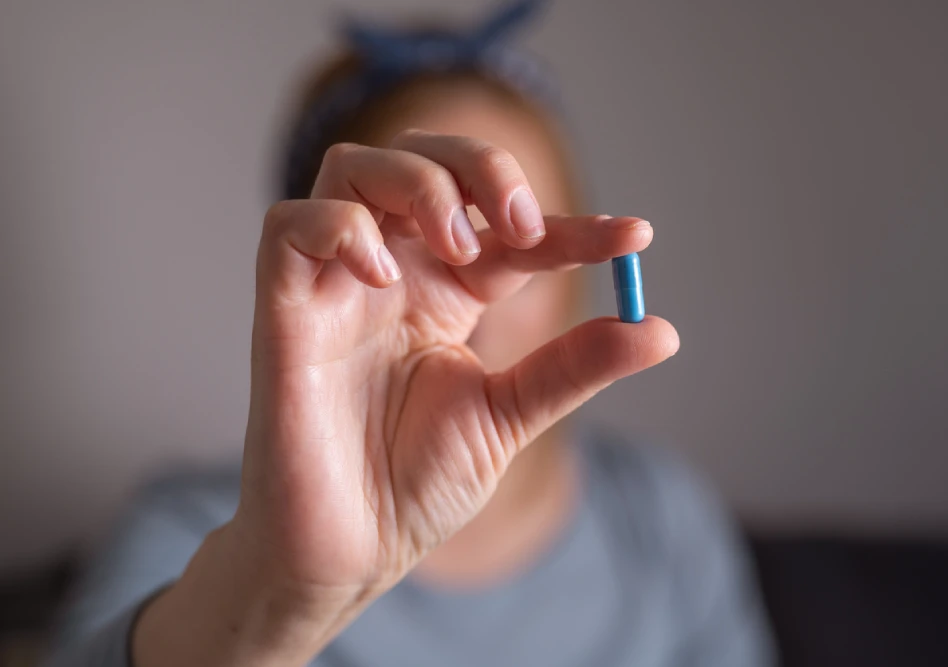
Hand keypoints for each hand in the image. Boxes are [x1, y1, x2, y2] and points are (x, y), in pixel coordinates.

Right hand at [134, 131, 677, 665]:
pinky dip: (340, 228)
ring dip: (419, 184)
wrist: (350, 552)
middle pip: (423, 158)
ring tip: (459, 247)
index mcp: (445, 294)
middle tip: (523, 224)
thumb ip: (574, 367)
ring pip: (355, 167)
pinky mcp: (283, 310)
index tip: (633, 238)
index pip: (508, 228)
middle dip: (481, 167)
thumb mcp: (509, 417)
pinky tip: (382, 276)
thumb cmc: (416, 486)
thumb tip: (661, 330)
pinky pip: (288, 225)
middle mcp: (391, 274)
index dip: (573, 224)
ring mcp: (335, 286)